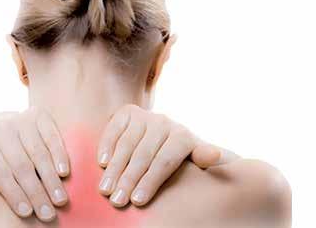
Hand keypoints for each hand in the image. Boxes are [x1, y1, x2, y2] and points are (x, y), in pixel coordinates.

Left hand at [0, 107, 69, 221]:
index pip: (0, 172)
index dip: (13, 193)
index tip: (26, 213)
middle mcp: (1, 128)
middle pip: (22, 165)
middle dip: (36, 192)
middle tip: (47, 215)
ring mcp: (21, 119)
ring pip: (38, 152)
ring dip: (51, 178)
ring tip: (60, 200)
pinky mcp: (38, 114)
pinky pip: (51, 135)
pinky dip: (59, 153)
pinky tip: (64, 172)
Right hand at [97, 104, 222, 206]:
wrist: (168, 136)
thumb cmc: (183, 159)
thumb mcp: (197, 160)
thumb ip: (206, 159)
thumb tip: (214, 155)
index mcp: (183, 136)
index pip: (164, 161)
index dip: (150, 182)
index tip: (138, 202)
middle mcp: (164, 122)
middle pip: (143, 154)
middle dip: (128, 179)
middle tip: (117, 201)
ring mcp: (145, 115)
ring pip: (126, 144)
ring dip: (113, 168)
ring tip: (105, 189)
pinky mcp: (128, 112)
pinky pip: (113, 129)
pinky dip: (105, 145)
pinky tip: (101, 163)